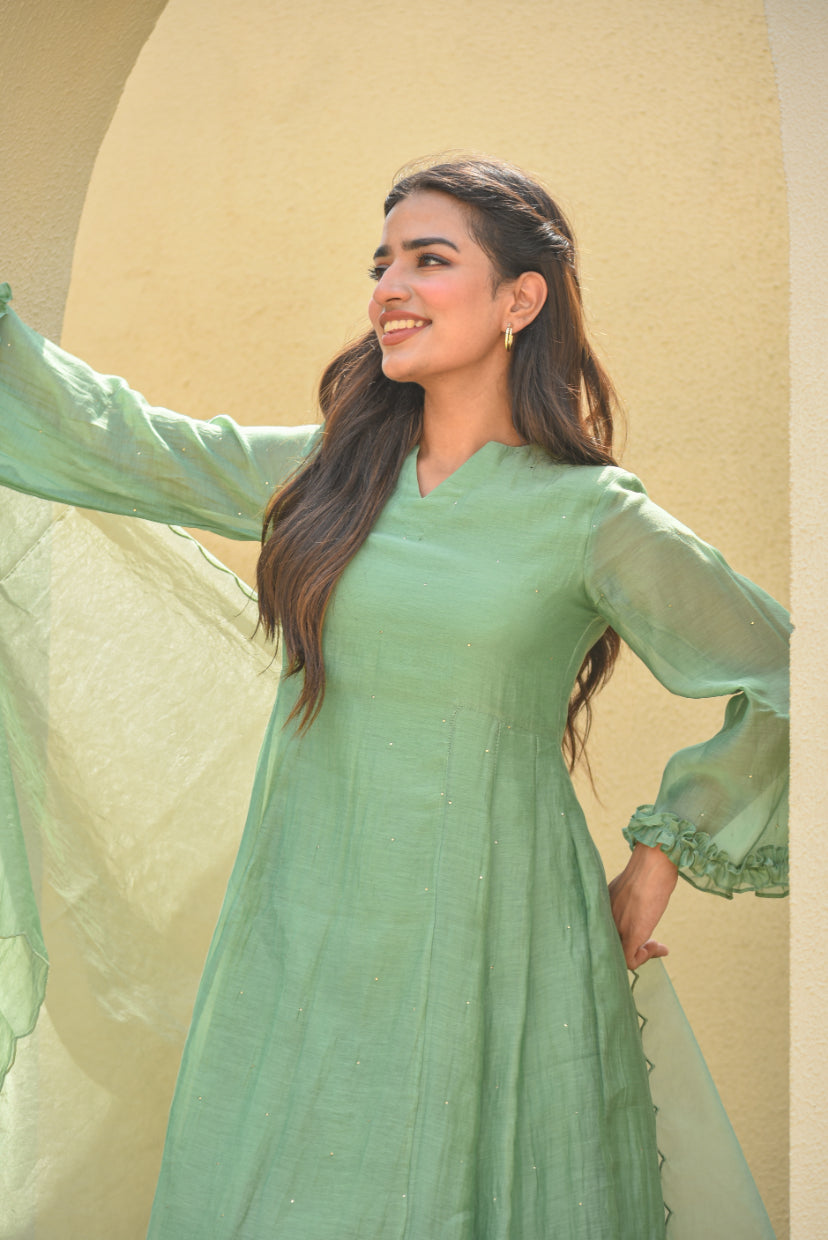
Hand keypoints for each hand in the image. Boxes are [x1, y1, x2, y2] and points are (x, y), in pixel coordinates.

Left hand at [608, 842, 677, 969]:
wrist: (653, 864)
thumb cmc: (646, 871)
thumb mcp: (628, 890)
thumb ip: (626, 903)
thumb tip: (637, 911)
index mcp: (601, 910)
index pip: (604, 935)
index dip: (622, 939)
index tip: (642, 935)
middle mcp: (604, 920)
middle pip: (611, 947)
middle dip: (634, 949)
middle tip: (652, 944)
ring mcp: (617, 927)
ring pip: (620, 957)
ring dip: (643, 955)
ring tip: (657, 945)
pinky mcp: (632, 933)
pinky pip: (630, 961)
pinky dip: (646, 958)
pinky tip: (658, 946)